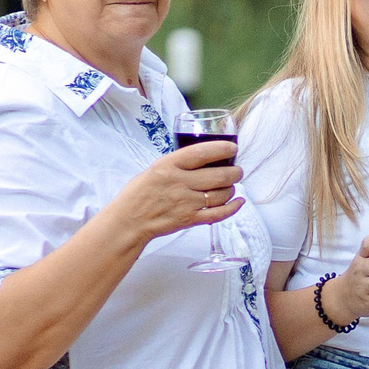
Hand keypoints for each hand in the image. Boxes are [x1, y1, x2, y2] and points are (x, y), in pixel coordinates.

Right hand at [109, 139, 242, 243]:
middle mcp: (179, 183)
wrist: (129, 220)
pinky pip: (218, 214)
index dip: (222, 149)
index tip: (233, 148)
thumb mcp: (155, 169)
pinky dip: (233, 208)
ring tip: (230, 186)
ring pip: (221, 195)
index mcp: (168, 166)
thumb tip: (203, 159)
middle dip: (234, 172)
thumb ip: (177, 164)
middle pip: (218, 176)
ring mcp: (186, 203)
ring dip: (231, 189)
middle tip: (237, 170)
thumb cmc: (139, 193)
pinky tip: (239, 202)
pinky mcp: (190, 220)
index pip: (201, 153)